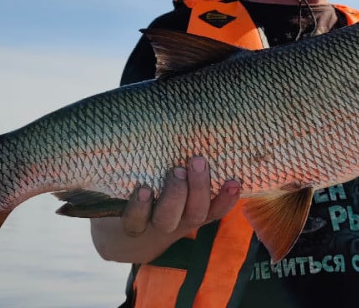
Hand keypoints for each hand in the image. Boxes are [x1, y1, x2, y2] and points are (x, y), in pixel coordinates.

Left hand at [121, 156, 240, 238]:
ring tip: (175, 172)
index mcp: (195, 211)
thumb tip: (199, 123)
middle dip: (199, 187)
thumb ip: (189, 164)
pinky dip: (141, 206)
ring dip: (174, 196)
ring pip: (169, 219)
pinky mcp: (131, 226)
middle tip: (197, 161)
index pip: (217, 209)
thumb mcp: (179, 183)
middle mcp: (179, 221)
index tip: (234, 182)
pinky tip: (144, 190)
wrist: (124, 234)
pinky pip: (136, 221)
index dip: (227, 199)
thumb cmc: (158, 194)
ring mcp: (155, 225)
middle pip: (196, 212)